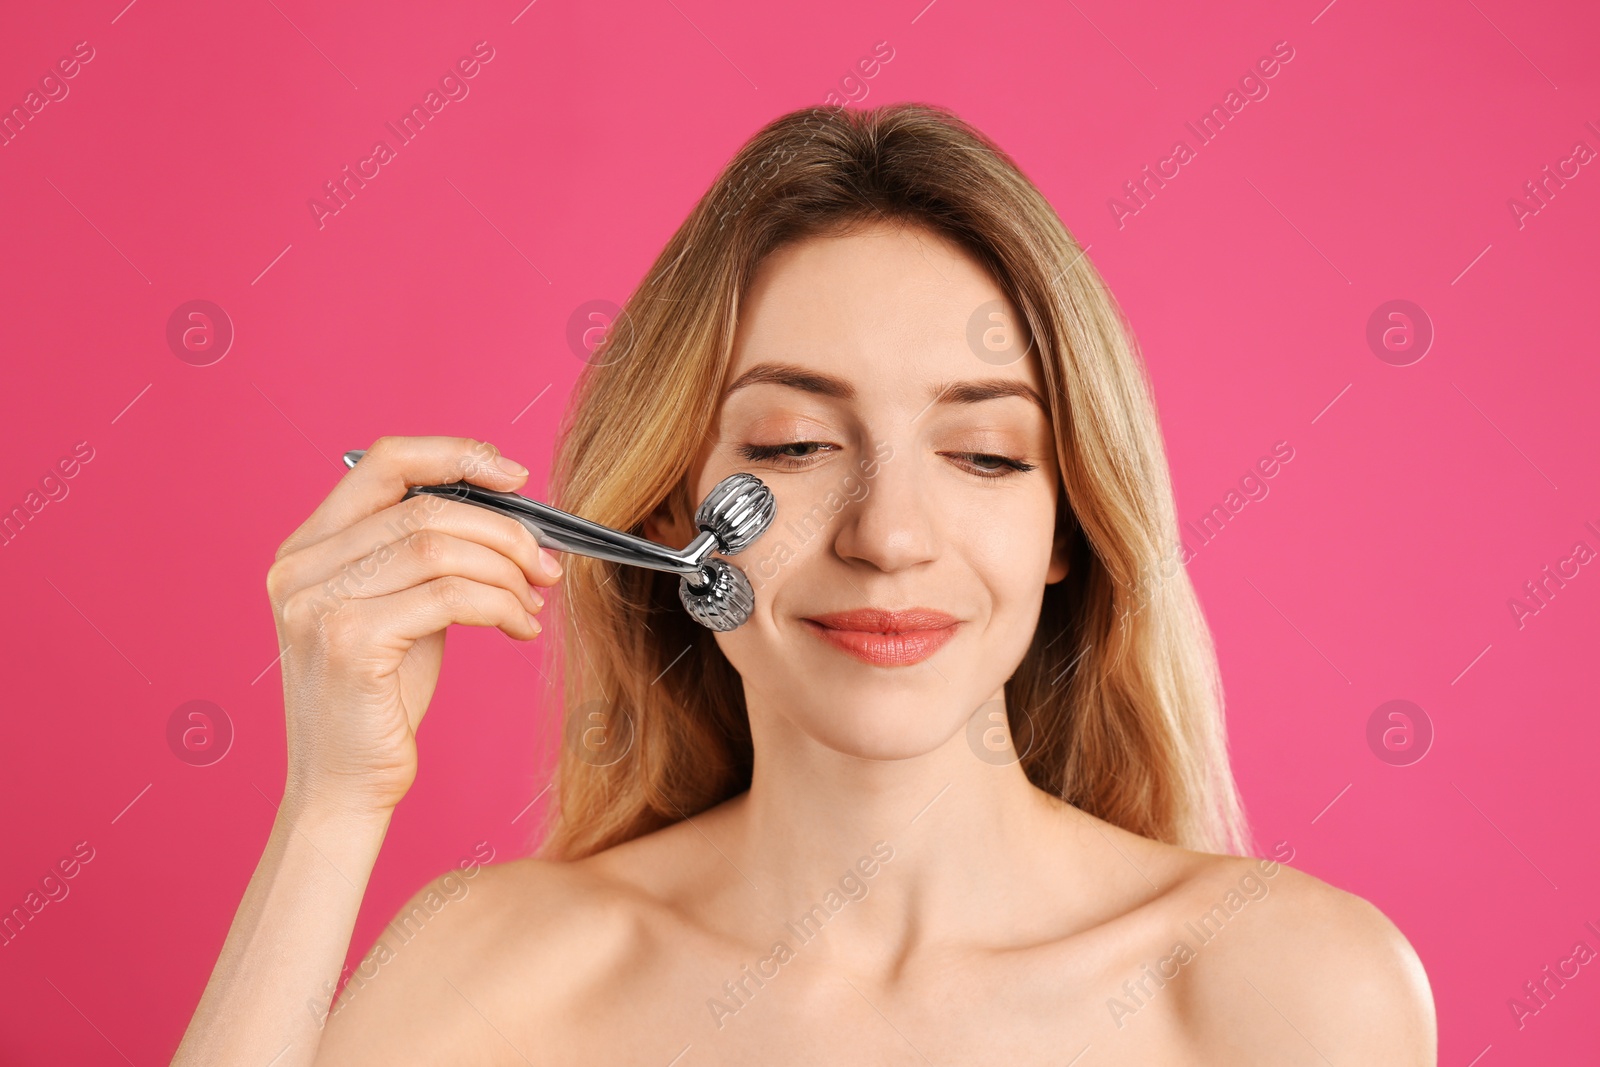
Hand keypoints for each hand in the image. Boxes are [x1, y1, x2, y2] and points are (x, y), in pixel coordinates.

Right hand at [264, 435, 561, 819]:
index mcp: (306, 547)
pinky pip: (449, 596)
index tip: (516, 477)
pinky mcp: (350, 642)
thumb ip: (424, 556)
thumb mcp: (397, 609)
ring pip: (440, 545)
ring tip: (533, 600)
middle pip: (425, 504)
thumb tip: (509, 516)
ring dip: (506, 569)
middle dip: (502, 528)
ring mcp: (318, 603)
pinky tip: (519, 627)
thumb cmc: (379, 701)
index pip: (383, 462)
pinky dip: (500, 604)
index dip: (456, 454)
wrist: (343, 788)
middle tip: (545, 562)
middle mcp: (300, 567)